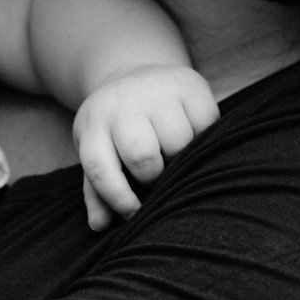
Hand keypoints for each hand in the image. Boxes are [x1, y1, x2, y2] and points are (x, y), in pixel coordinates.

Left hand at [71, 65, 218, 229]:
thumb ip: (97, 190)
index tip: (135, 214)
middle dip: (154, 176)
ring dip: (181, 158)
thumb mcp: (98, 151)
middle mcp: (122, 104)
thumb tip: (99, 225)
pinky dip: (203, 136)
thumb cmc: (115, 128)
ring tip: (174, 153)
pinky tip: (193, 134)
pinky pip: (206, 123)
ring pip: (179, 142)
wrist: (133, 74)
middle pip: (143, 156)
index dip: (119, 200)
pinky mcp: (189, 83)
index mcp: (93, 124)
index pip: (101, 170)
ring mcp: (156, 90)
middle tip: (157, 175)